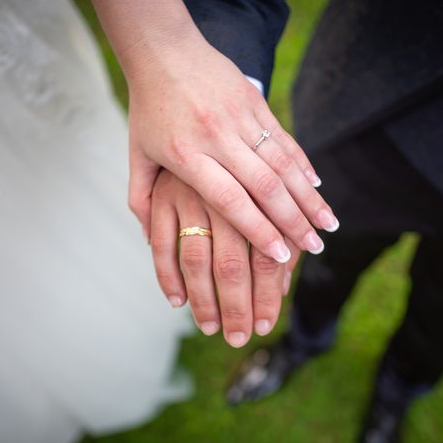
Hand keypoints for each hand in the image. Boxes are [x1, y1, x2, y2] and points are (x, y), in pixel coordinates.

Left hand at [93, 0, 338, 262]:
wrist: (163, 49)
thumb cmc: (149, 108)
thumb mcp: (137, 154)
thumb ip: (141, 198)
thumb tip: (147, 240)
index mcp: (187, 156)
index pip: (230, 201)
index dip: (259, 230)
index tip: (280, 256)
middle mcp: (217, 138)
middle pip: (265, 186)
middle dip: (294, 221)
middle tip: (315, 248)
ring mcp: (239, 118)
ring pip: (282, 164)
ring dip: (309, 196)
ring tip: (328, 224)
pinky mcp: (254, 102)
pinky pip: (284, 139)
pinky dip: (303, 164)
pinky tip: (317, 186)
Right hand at [150, 169, 301, 347]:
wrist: (195, 106)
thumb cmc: (243, 156)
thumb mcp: (268, 193)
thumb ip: (278, 232)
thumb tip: (282, 283)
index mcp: (255, 194)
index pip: (266, 256)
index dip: (267, 295)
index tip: (266, 324)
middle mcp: (222, 195)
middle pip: (232, 264)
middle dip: (238, 306)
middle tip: (239, 337)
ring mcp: (187, 196)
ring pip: (195, 259)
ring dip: (203, 298)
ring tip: (210, 327)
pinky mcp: (159, 195)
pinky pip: (160, 243)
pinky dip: (166, 275)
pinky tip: (176, 301)